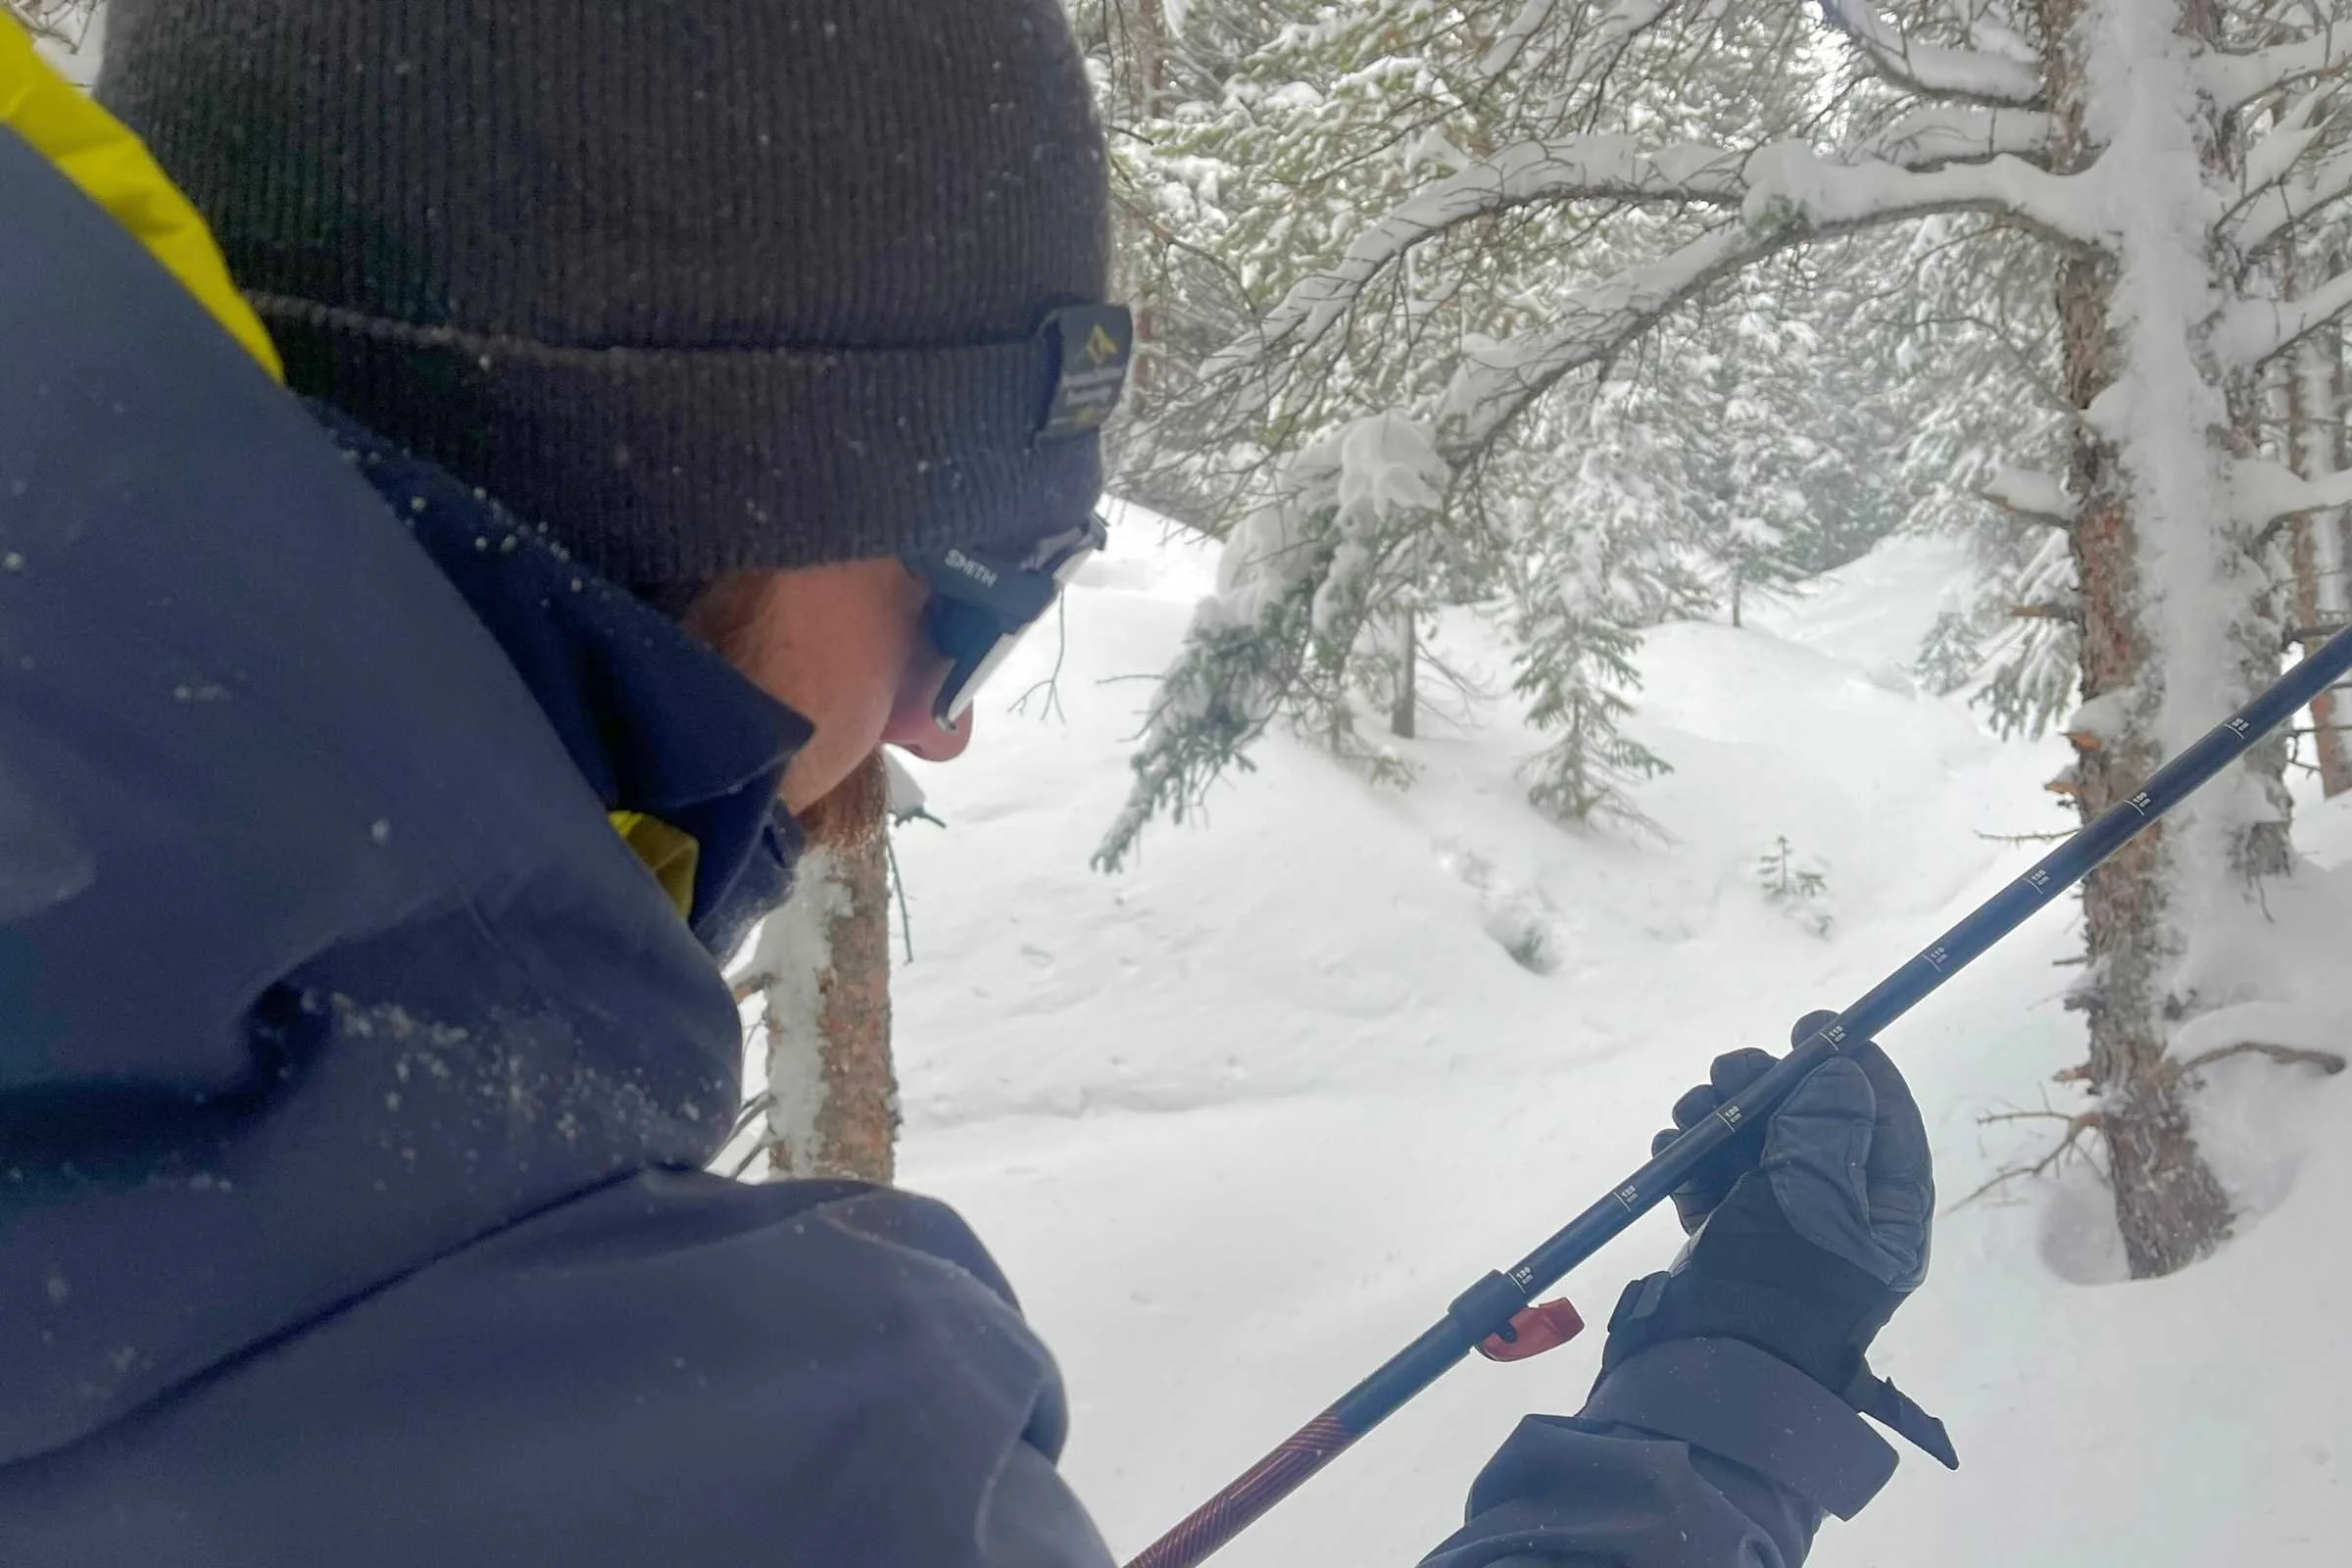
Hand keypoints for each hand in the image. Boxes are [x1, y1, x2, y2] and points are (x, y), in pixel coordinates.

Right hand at [1603, 1011, 1951, 1464]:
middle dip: (1766, 1088)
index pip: (1884, 1121)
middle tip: (1728, 1070)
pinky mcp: (1730, 1235)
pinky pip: (1715, 1175)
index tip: (1814, 1027)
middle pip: (1811, 1121)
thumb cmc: (1776, 1285)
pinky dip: (1693, 1157)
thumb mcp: (1812, 1198)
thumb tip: (1840, 1072)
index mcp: (1886, 1216)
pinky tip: (1671, 1155)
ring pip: (1756, 1141)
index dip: (1854, 1068)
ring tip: (1687, 1117)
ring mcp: (1781, 1225)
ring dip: (1719, 1118)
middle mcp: (1841, 1216)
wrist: (1708, 1370)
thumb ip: (1827, 1125)